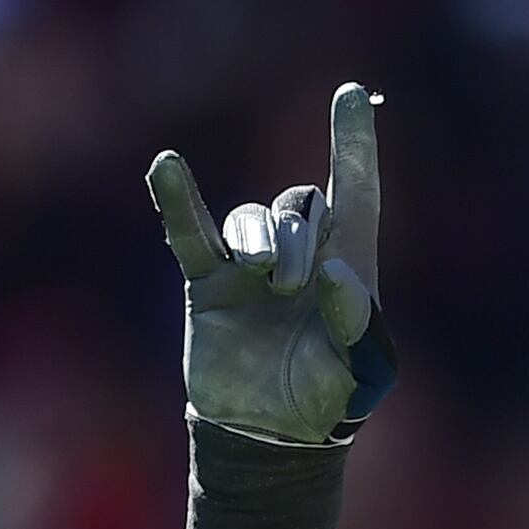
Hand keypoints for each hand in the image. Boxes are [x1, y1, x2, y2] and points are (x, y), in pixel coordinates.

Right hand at [149, 82, 391, 444]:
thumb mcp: (361, 374)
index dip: (354, 144)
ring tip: (266, 279)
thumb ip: (357, 327)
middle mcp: (302, 255)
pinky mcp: (209, 281)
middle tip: (292, 287)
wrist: (270, 434)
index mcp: (350, 266)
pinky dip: (178, 200)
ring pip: (253, 219)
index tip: (349, 94)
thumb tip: (334, 273)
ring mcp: (252, 265)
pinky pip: (191, 232)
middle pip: (300, 205)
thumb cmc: (329, 400)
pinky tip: (167, 167)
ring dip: (261, 240)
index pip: (357, 191)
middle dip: (299, 237)